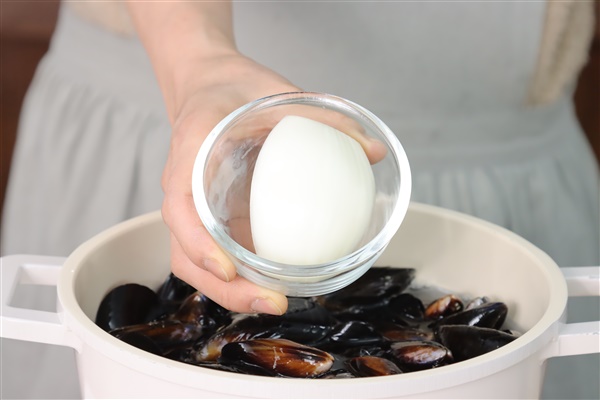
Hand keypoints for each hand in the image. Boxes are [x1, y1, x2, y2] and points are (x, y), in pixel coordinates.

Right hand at [160, 53, 299, 314]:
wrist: (208, 85)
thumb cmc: (235, 88)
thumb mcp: (276, 91)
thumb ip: (322, 116)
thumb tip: (374, 152)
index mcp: (191, 152)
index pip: (180, 207)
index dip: (198, 242)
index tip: (227, 266)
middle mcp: (186, 189)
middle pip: (184, 254)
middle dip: (223, 288)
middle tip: (275, 302)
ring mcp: (196, 209)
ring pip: (196, 263)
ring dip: (231, 292)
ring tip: (278, 302)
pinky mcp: (212, 218)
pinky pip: (217, 254)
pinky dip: (240, 277)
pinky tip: (275, 283)